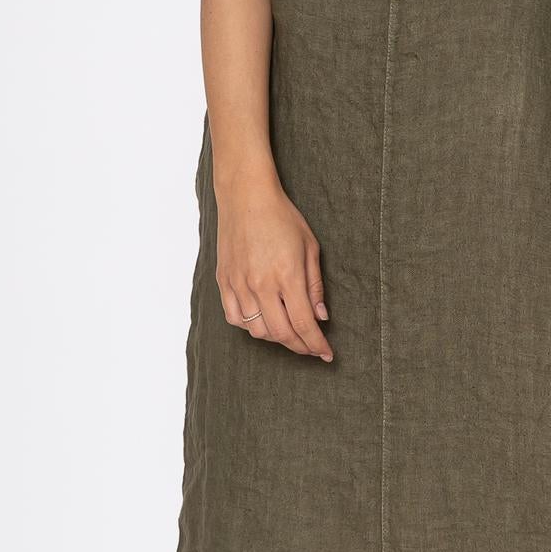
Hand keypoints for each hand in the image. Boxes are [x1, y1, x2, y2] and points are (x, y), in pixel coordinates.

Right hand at [214, 172, 332, 359]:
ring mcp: (239, 284)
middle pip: (281, 333)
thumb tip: (321, 316)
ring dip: (277, 338)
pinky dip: (250, 327)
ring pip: (257, 330)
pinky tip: (263, 321)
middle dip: (300, 347)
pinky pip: (235, 317)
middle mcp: (261, 284)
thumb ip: (315, 285)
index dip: (316, 344)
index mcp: (287, 275)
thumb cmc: (282, 218)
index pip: (304, 324)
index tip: (326, 354)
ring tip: (290, 333)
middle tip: (311, 348)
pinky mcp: (224, 281)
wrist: (246, 197)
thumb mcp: (310, 247)